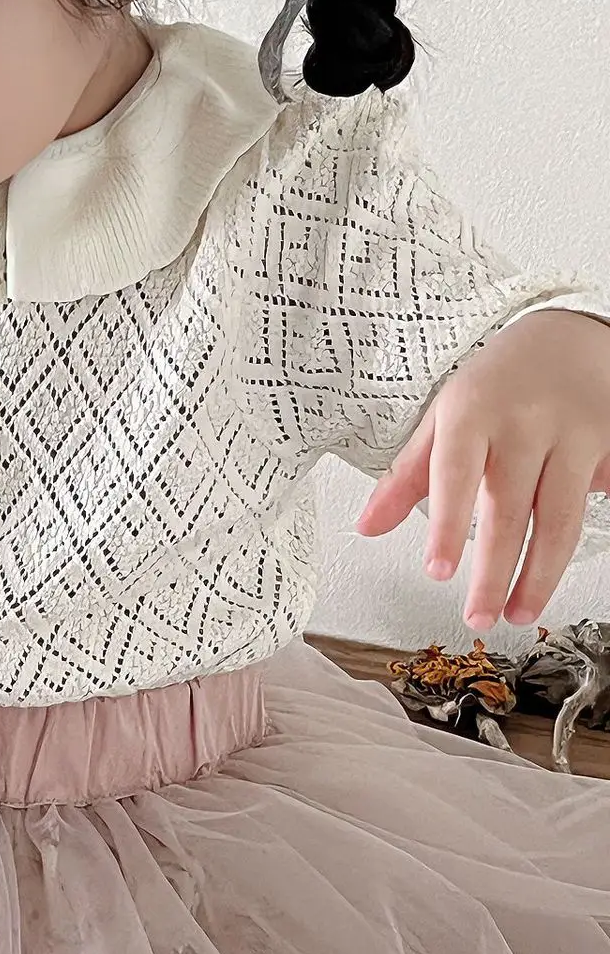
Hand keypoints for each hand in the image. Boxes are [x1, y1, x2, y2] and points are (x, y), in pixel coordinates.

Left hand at [355, 309, 609, 631]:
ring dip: (540, 575)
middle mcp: (526, 423)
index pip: (456, 477)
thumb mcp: (442, 419)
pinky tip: (559, 574)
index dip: (447, 527)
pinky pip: (599, 500)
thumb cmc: (496, 385)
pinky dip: (584, 538)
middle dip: (496, 573)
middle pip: (511, 509)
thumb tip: (366, 527)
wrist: (567, 335)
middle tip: (479, 618)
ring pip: (561, 518)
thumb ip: (406, 476)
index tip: (437, 572)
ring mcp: (574, 434)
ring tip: (519, 614)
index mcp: (473, 413)